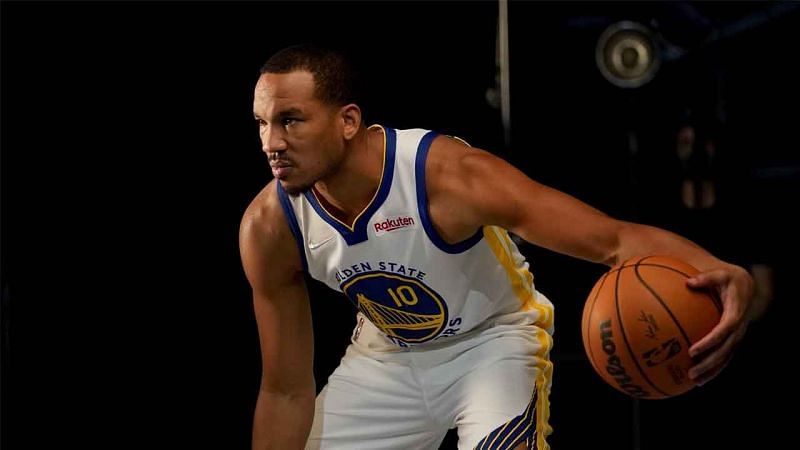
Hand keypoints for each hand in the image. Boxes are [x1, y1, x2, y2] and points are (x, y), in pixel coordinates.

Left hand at [686, 264, 754, 385]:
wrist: (747, 287)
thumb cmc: (729, 280)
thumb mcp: (721, 273)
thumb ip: (706, 277)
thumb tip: (689, 282)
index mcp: (735, 312)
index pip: (724, 330)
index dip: (710, 341)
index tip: (693, 350)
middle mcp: (738, 328)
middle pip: (726, 350)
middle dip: (710, 363)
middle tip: (692, 372)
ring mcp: (737, 336)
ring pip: (726, 358)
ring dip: (712, 371)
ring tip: (694, 381)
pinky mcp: (733, 340)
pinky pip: (724, 356)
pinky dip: (714, 368)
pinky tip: (699, 377)